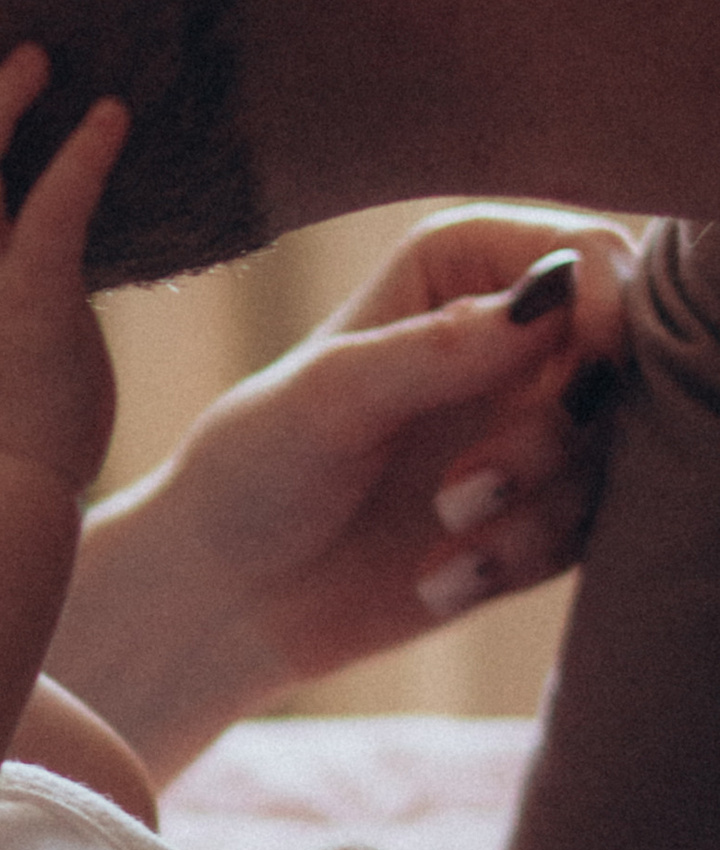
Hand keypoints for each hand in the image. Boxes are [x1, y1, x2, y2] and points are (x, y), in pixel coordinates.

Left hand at [135, 209, 627, 687]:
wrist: (228, 597)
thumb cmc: (253, 471)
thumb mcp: (329, 399)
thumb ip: (439, 347)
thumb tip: (557, 293)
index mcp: (456, 271)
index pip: (583, 252)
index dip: (606, 301)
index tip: (584, 363)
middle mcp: (507, 341)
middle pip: (621, 357)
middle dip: (558, 428)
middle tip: (469, 485)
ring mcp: (526, 428)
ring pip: (611, 451)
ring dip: (537, 503)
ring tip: (443, 527)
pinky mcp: (535, 512)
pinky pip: (585, 530)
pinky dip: (520, 557)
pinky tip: (438, 579)